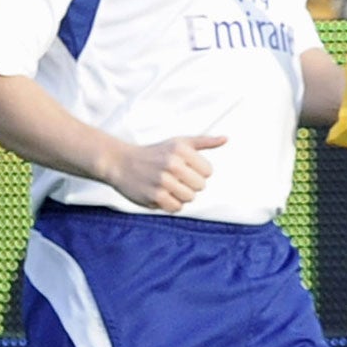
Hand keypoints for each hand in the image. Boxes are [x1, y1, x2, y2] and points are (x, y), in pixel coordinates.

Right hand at [103, 134, 226, 212]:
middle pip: (201, 186)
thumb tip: (226, 139)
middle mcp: (172, 163)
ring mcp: (163, 180)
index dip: (198, 172)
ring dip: (180, 195)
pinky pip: (177, 207)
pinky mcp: (154, 196)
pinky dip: (170, 204)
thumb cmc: (155, 153)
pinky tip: (160, 194)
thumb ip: (203, 142)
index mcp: (180, 149)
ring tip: (166, 185)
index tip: (183, 168)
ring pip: (190, 198)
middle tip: (173, 178)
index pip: (208, 172)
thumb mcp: (178, 143)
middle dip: (190, 184)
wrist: (120, 162)